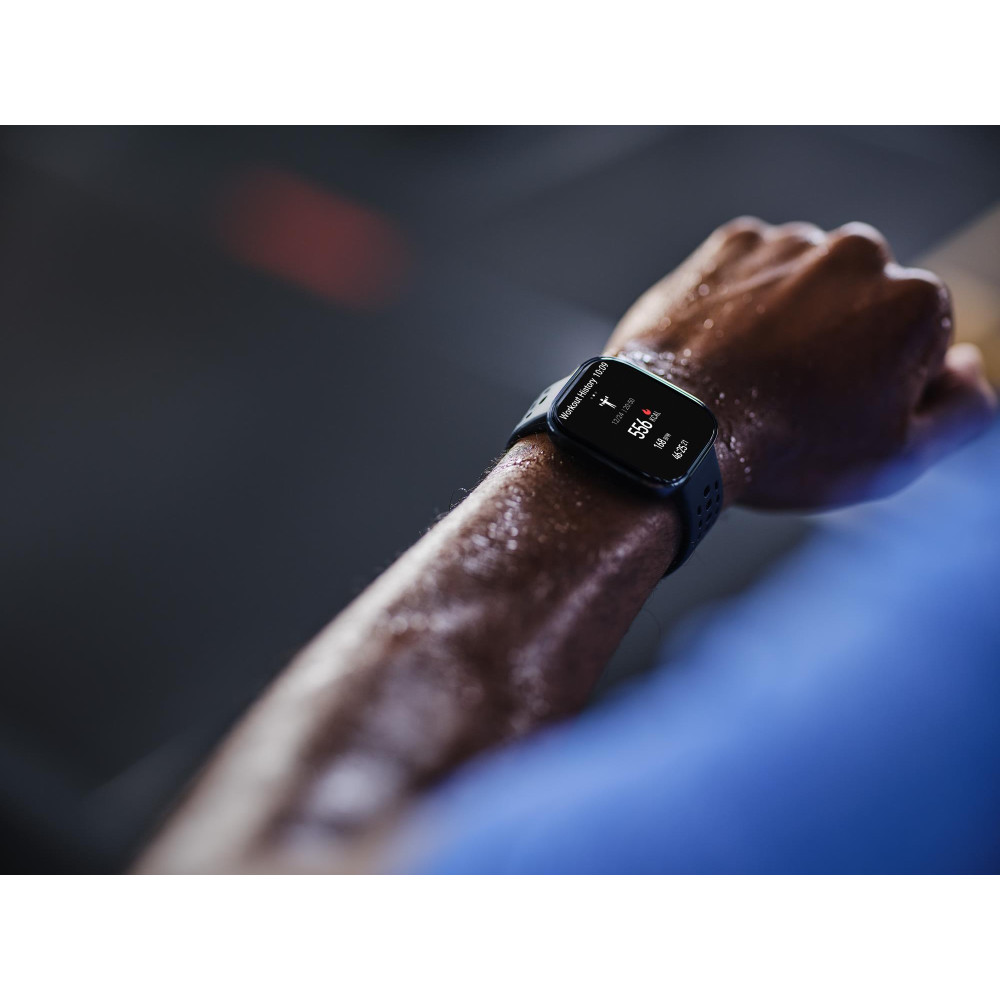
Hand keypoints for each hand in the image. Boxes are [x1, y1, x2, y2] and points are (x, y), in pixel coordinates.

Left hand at [605, 218, 996, 508]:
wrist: (675, 430)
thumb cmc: (785, 449)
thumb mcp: (895, 457)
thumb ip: (961, 409)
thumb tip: (967, 366)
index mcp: (913, 300)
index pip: (918, 337)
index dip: (881, 379)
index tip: (836, 406)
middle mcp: (858, 252)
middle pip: (863, 300)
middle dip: (840, 338)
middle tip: (793, 393)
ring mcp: (789, 243)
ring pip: (806, 282)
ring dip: (790, 317)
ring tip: (753, 372)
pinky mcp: (731, 244)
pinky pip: (753, 271)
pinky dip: (744, 301)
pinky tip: (725, 345)